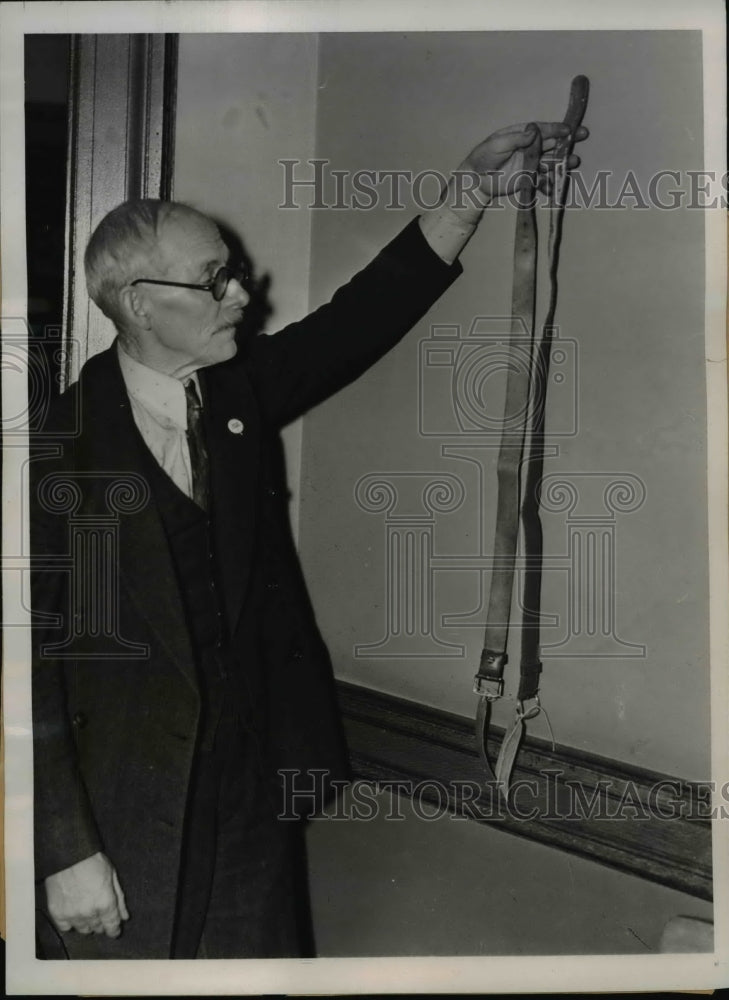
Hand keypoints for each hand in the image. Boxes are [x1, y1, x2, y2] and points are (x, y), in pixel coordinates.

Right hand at [45, 851, 129, 936]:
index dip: (114, 930)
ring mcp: (72, 914)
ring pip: (83, 930)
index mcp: (105, 902)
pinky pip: (66, 928)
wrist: (68, 854)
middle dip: (102, 923)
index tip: (114, 931)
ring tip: (87, 911)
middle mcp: (89, 912)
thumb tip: (124, 916)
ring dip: (88, 924)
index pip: (112, 926)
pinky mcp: (57, 913)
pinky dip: (71, 923)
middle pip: (98, 928)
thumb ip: (119, 899)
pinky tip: (74, 913)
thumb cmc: (92, 861)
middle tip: (100, 913)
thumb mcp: (112, 875)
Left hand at [458, 121, 588, 203]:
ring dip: (563, 161)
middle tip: (583, 134)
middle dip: (567, 140)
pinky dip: (550, 184)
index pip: (542, 130)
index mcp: (523, 134)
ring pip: (551, 161)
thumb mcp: (498, 144)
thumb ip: (516, 139)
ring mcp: (531, 163)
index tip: (568, 129)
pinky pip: (543, 181)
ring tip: (574, 161)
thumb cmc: (484, 157)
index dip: (555, 129)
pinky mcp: (530, 179)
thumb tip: (533, 130)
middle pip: (552, 142)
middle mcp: (530, 147)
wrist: (476, 180)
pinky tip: (556, 186)